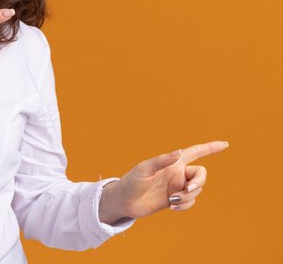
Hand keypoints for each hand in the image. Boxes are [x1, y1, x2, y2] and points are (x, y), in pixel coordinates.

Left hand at [99, 141, 228, 223]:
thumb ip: (161, 161)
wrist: (125, 201)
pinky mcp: (175, 200)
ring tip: (172, 200)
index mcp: (172, 162)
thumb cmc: (132, 181)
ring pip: (196, 191)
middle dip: (198, 182)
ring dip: (188, 196)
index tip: (225, 144)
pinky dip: (185, 205)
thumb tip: (178, 152)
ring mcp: (177, 187)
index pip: (195, 152)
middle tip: (187, 190)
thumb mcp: (145, 169)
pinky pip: (190, 202)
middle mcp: (177, 173)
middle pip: (201, 175)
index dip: (210, 148)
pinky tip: (173, 206)